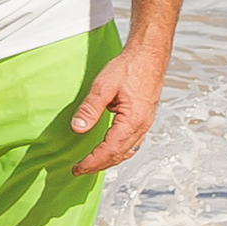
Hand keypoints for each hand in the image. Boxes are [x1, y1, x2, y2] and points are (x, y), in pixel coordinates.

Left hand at [69, 42, 166, 174]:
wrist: (149, 55)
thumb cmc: (129, 67)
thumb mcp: (103, 86)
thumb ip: (90, 108)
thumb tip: (78, 128)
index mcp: (133, 121)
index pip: (110, 150)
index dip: (92, 162)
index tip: (77, 168)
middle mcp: (142, 125)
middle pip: (120, 155)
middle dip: (99, 165)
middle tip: (79, 170)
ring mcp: (145, 123)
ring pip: (128, 150)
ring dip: (110, 160)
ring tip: (92, 164)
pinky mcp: (144, 118)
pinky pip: (132, 142)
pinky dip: (119, 151)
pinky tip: (110, 150)